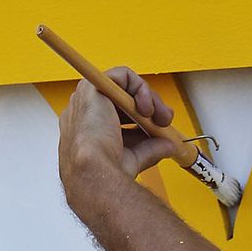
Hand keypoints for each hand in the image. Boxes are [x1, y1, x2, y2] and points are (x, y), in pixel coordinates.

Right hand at [58, 67, 176, 211]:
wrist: (95, 174)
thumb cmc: (104, 175)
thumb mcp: (133, 159)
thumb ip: (149, 149)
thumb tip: (168, 145)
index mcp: (88, 132)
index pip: (117, 116)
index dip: (141, 118)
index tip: (160, 127)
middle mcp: (83, 114)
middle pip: (121, 99)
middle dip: (150, 106)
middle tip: (165, 121)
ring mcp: (84, 101)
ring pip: (123, 86)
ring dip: (149, 98)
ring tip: (159, 116)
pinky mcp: (89, 89)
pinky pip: (122, 75)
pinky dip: (140, 87)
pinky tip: (146, 107)